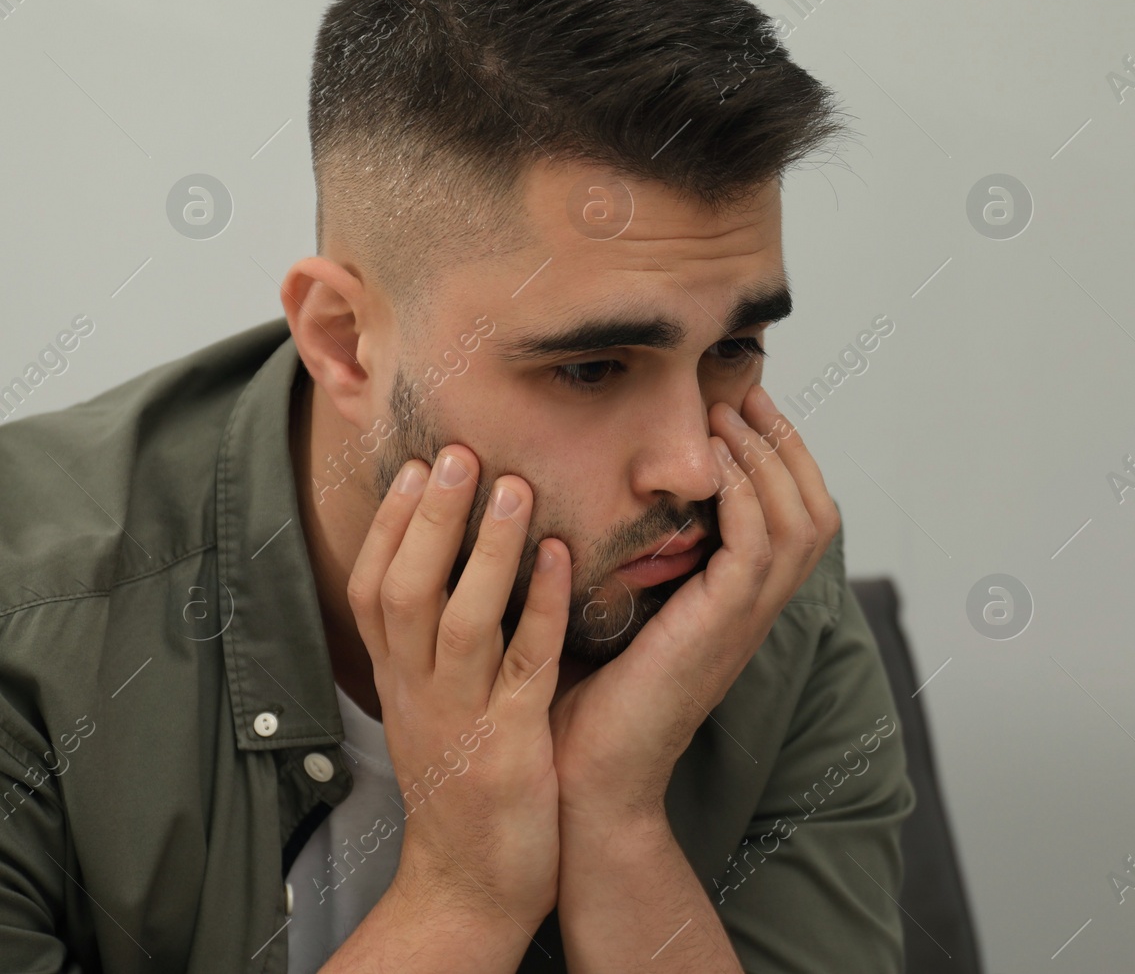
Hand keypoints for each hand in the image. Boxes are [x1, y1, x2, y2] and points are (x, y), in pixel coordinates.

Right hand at [344, 445, 571, 930]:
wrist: (471, 885)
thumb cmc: (463, 777)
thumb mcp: (433, 704)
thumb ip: (435, 638)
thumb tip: (450, 557)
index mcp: (398, 678)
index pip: (371, 588)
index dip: (388, 524)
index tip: (415, 463)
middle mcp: (418, 691)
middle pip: (402, 590)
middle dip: (428, 518)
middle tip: (458, 450)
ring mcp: (462, 717)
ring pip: (459, 621)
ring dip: (484, 550)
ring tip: (513, 485)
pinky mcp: (512, 744)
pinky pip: (524, 666)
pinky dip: (539, 607)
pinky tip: (562, 558)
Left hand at [547, 384, 839, 824]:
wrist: (581, 770)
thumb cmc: (586, 694)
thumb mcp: (620, 605)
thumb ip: (634, 552)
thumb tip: (606, 489)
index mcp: (739, 601)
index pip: (795, 513)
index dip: (779, 455)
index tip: (738, 404)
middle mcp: (755, 607)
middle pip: (817, 508)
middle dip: (786, 442)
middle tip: (746, 393)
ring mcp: (746, 617)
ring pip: (801, 519)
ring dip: (767, 457)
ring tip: (728, 414)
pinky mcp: (722, 624)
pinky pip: (759, 544)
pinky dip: (746, 493)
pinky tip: (711, 462)